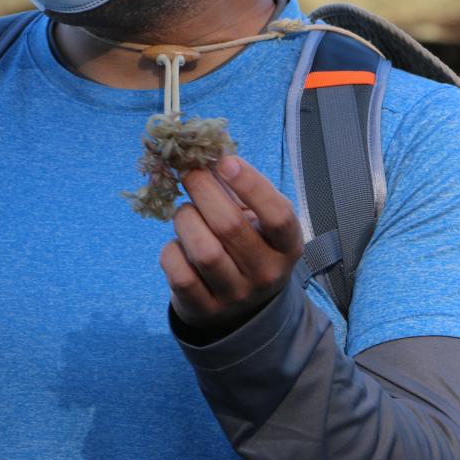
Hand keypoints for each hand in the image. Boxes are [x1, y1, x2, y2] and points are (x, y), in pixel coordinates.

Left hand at [159, 155, 302, 336]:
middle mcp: (266, 273)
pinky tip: (178, 245)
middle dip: (202, 190)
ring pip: (204, 251)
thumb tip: (207, 150)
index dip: (251, 184)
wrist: (239, 308)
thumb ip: (237, 188)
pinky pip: (180, 274)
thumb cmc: (246, 246)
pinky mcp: (205, 310)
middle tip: (189, 172)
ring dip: (186, 220)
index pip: (278, 215)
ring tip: (185, 212)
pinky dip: (172, 251)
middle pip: (230, 226)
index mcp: (287, 246)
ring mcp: (236, 295)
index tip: (225, 161)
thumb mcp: (255, 220)